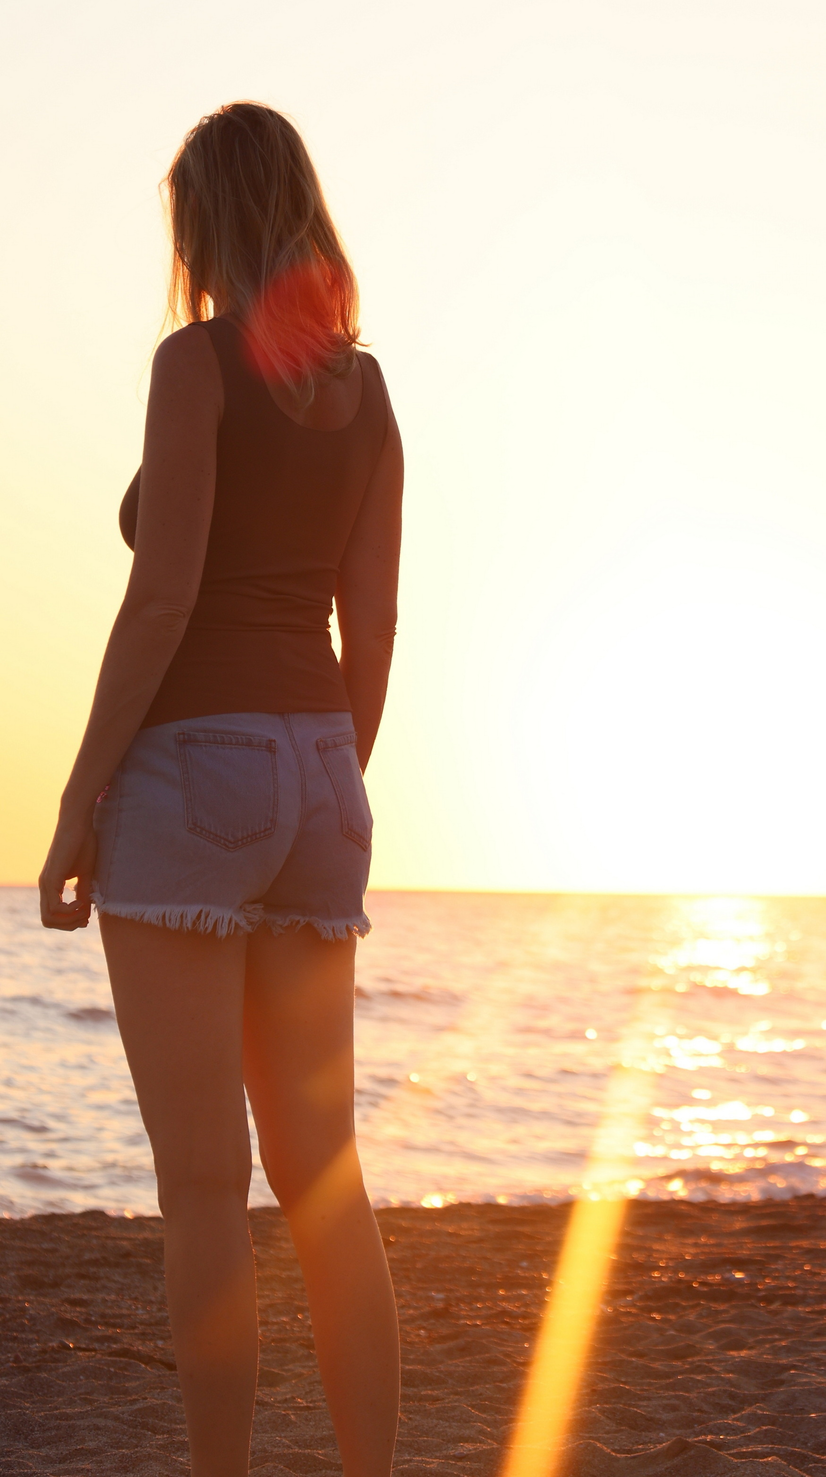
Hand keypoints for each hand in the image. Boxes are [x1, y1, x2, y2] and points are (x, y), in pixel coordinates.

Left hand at [39, 816, 97, 930]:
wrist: (78, 824)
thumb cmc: (83, 844)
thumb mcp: (86, 874)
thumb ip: (84, 893)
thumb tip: (84, 913)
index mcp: (51, 886)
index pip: (52, 916)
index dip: (69, 922)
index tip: (86, 917)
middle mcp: (45, 886)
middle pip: (47, 921)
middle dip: (68, 925)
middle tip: (84, 917)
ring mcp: (46, 883)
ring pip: (48, 917)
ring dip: (69, 920)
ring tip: (83, 910)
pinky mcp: (51, 878)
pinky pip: (54, 907)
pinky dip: (69, 911)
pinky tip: (80, 903)